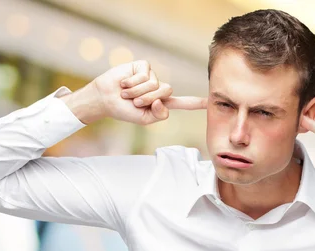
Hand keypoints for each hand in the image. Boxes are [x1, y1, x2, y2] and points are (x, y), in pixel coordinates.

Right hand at [61, 60, 205, 124]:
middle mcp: (159, 88)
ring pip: (154, 84)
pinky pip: (144, 75)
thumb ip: (157, 115)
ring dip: (137, 91)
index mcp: (162, 103)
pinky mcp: (143, 66)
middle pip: (165, 92)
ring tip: (126, 93)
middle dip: (148, 99)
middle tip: (134, 102)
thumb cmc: (123, 110)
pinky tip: (124, 83)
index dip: (195, 103)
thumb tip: (162, 101)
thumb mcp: (143, 119)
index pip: (182, 103)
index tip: (210, 101)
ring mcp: (152, 76)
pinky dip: (132, 83)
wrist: (104, 99)